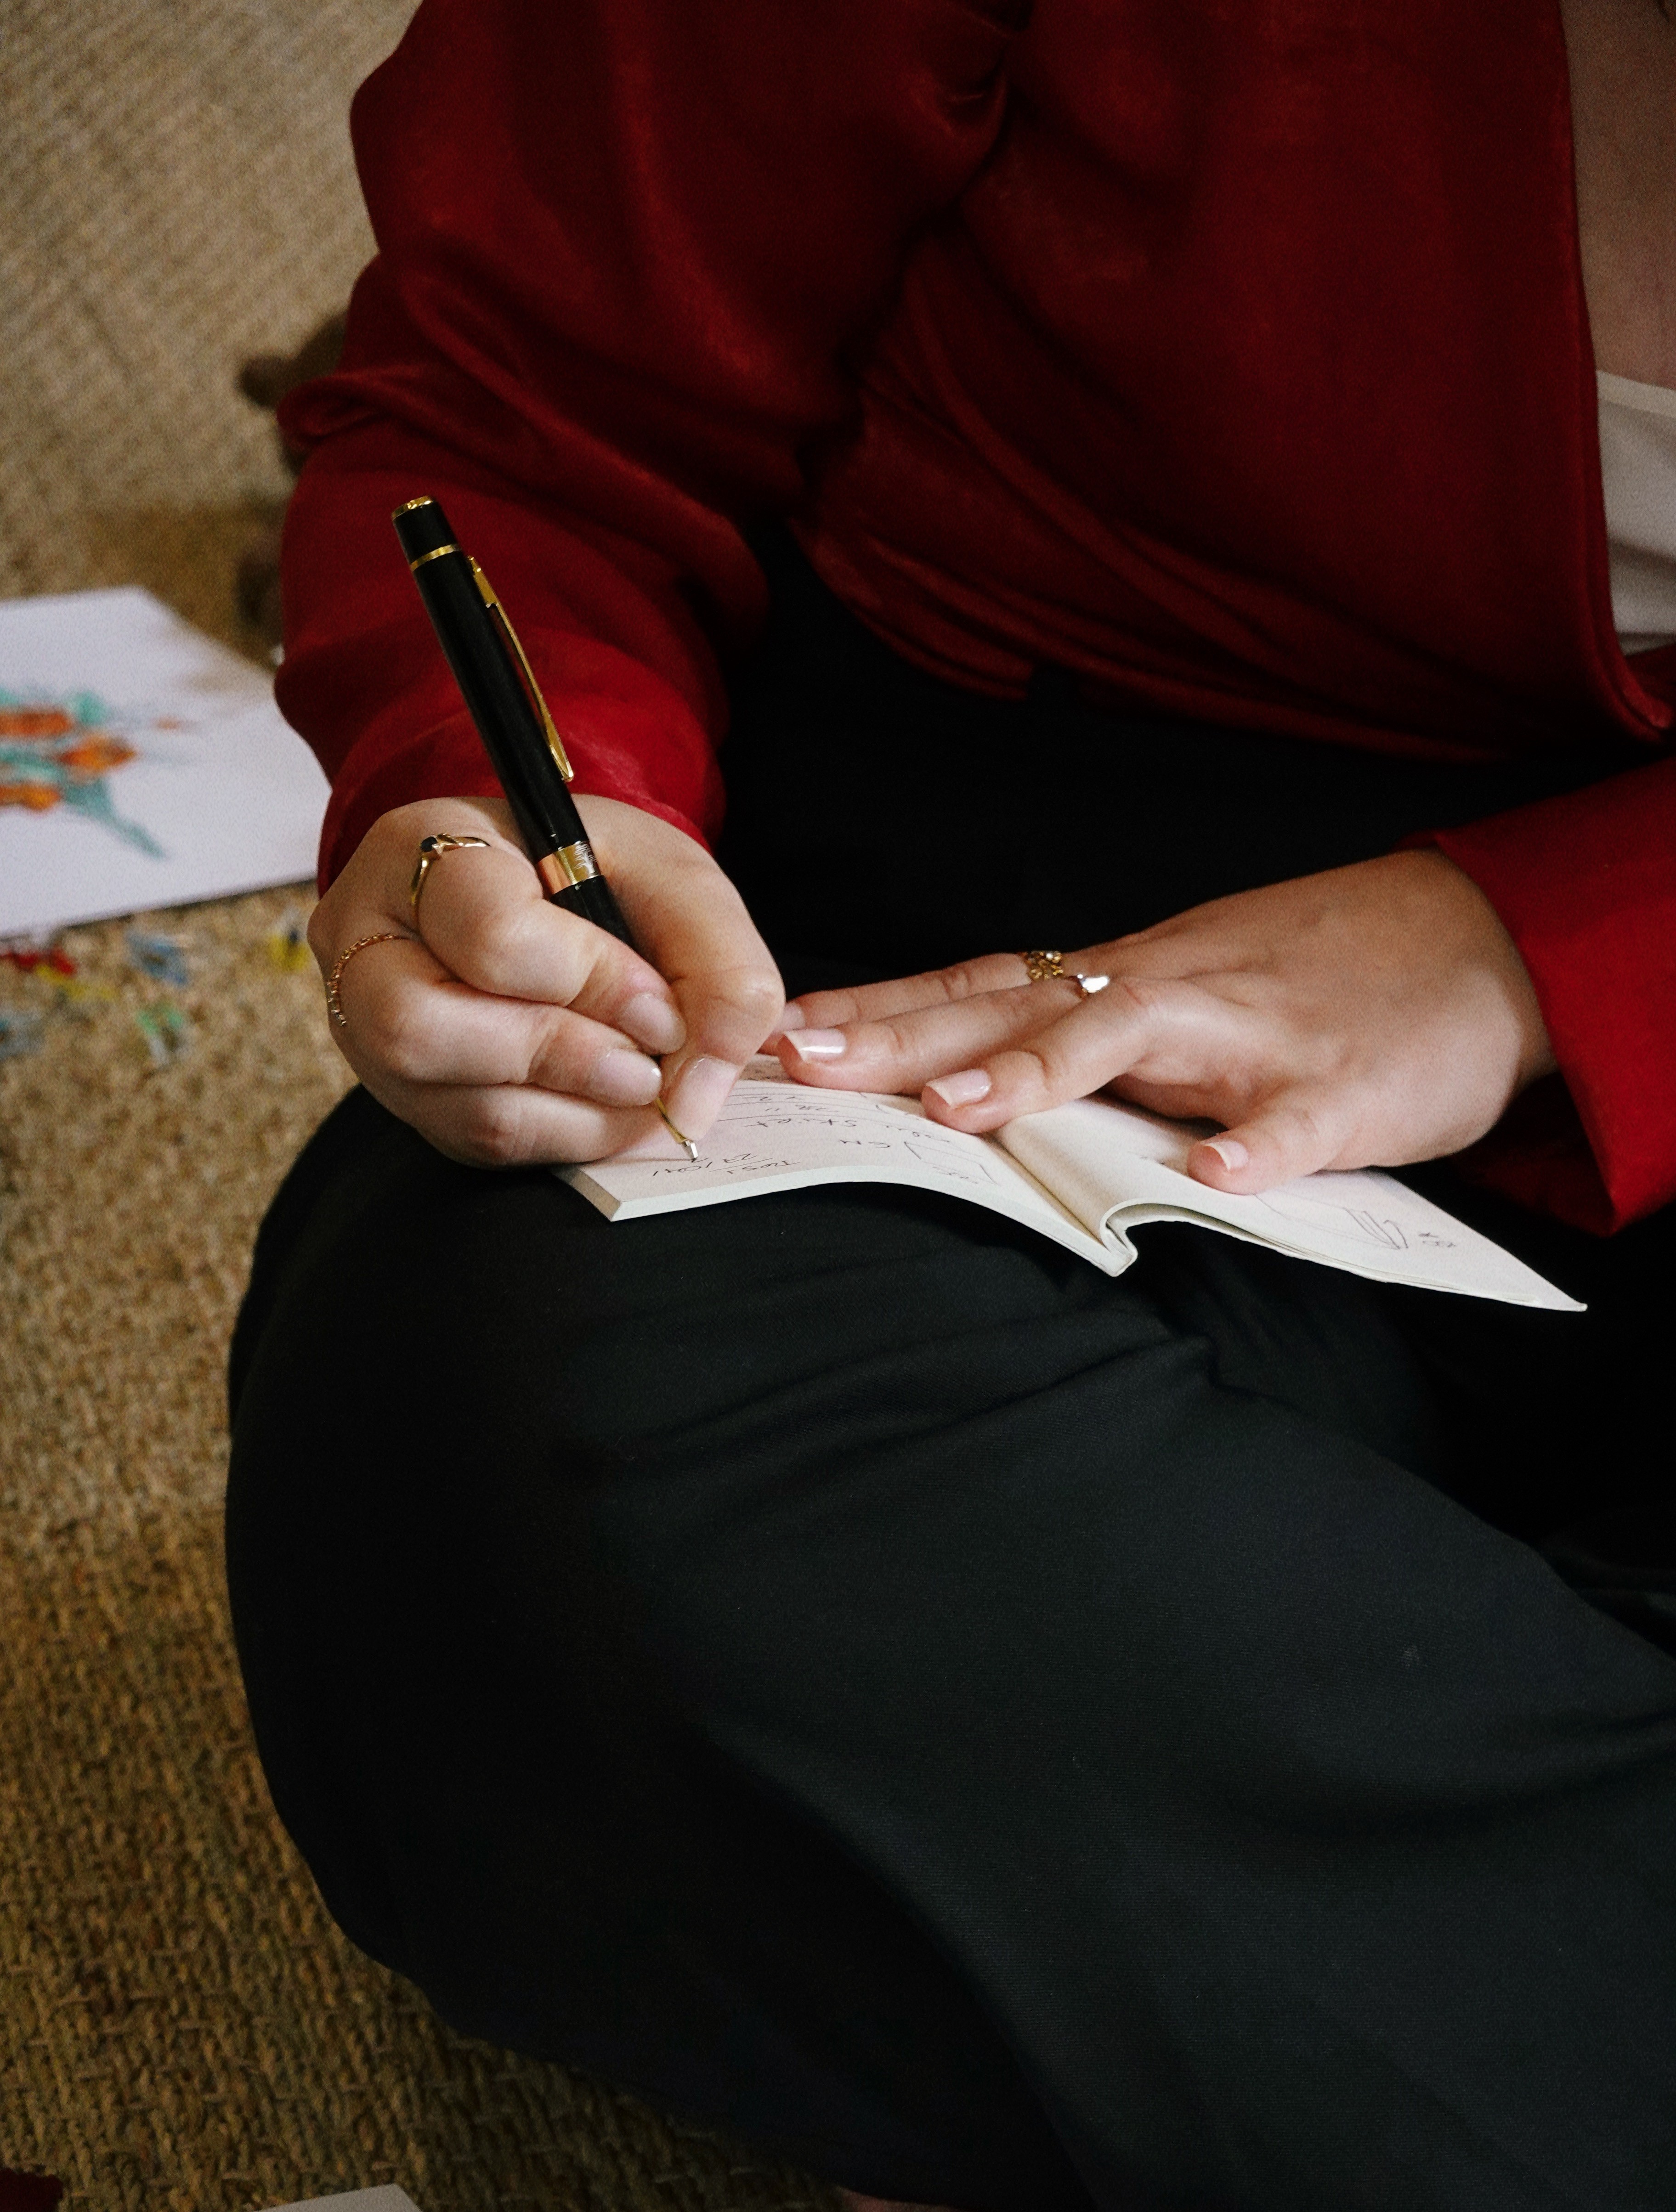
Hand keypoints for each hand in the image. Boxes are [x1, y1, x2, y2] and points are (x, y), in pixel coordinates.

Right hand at [308, 793, 782, 1163]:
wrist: (547, 891)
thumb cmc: (598, 872)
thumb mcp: (672, 879)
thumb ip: (717, 965)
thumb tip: (699, 1087)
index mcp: (424, 847)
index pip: (491, 932)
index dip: (593, 983)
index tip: (660, 1005)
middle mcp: (366, 939)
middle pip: (421, 1031)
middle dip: (562, 1059)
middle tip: (644, 1064)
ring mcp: (367, 1026)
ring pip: (452, 1104)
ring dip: (574, 1113)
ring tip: (640, 1087)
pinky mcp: (405, 1094)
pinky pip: (476, 1144)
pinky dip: (563, 1137)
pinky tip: (607, 1108)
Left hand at [776, 851, 1555, 1193]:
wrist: (1483, 939)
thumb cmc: (1317, 976)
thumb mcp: (1187, 996)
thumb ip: (1091, 1036)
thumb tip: (968, 1081)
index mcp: (1125, 980)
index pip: (977, 988)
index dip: (876, 1008)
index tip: (773, 1031)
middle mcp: (1169, 991)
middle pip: (1015, 1005)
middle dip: (903, 1036)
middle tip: (799, 1061)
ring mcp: (1254, 1035)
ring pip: (1134, 1038)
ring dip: (1041, 1073)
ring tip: (956, 1114)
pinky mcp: (1346, 1085)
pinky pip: (1299, 1120)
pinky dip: (1257, 1146)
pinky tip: (1213, 1179)